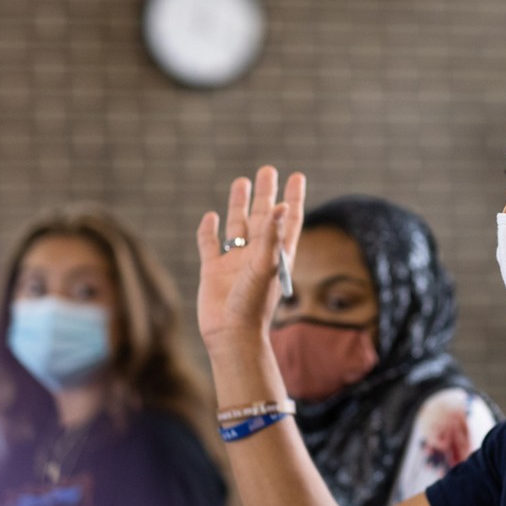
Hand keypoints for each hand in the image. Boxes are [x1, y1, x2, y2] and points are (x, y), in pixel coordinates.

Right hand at [196, 166, 305, 351]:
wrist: (230, 334)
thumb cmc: (253, 303)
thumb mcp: (266, 266)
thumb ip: (272, 236)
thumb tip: (282, 205)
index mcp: (277, 254)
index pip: (288, 220)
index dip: (293, 198)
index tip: (297, 177)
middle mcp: (257, 255)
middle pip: (263, 217)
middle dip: (265, 194)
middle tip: (267, 170)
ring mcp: (234, 262)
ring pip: (237, 226)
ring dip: (239, 205)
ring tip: (241, 181)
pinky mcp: (213, 271)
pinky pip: (209, 245)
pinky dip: (209, 231)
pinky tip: (210, 217)